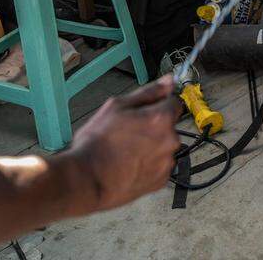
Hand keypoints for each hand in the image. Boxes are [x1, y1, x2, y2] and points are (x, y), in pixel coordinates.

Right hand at [60, 76, 181, 212]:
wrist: (87, 180)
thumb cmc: (98, 143)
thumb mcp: (117, 106)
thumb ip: (148, 92)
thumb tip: (168, 81)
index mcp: (161, 118)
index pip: (175, 102)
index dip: (160, 103)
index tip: (147, 109)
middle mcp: (170, 141)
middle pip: (169, 125)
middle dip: (154, 125)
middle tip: (129, 131)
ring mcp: (167, 162)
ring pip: (164, 146)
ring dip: (153, 145)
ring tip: (127, 150)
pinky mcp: (161, 180)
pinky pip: (160, 165)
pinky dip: (150, 163)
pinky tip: (131, 164)